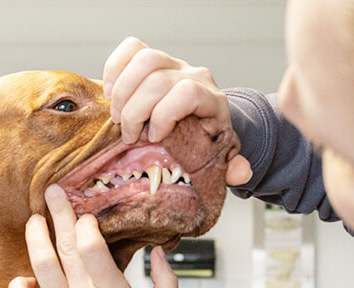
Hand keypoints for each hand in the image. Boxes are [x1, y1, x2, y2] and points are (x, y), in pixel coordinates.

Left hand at [8, 185, 180, 287]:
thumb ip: (168, 284)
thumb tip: (159, 254)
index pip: (90, 246)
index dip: (85, 224)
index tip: (87, 217)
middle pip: (64, 247)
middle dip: (58, 214)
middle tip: (53, 192)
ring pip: (40, 267)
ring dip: (35, 239)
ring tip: (34, 220)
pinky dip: (18, 287)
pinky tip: (25, 277)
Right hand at [103, 36, 251, 185]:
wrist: (207, 119)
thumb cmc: (209, 141)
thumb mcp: (222, 156)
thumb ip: (232, 167)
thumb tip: (242, 173)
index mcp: (213, 100)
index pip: (188, 93)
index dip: (166, 114)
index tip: (155, 137)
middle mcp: (194, 76)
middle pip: (158, 79)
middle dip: (136, 111)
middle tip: (129, 136)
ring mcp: (173, 64)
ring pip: (144, 59)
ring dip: (123, 91)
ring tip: (118, 117)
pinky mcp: (154, 60)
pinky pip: (132, 49)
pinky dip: (115, 69)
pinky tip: (110, 93)